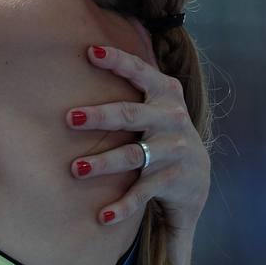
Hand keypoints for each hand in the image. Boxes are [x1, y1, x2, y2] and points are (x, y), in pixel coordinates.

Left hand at [68, 45, 209, 229]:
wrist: (197, 176)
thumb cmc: (163, 130)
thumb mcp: (158, 101)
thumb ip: (135, 78)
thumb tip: (92, 47)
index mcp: (166, 94)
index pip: (140, 72)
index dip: (116, 61)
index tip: (90, 52)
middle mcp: (171, 119)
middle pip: (129, 115)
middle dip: (99, 116)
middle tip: (68, 118)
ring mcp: (173, 151)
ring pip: (132, 156)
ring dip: (103, 163)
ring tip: (76, 169)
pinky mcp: (171, 180)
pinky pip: (142, 193)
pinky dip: (122, 206)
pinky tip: (102, 216)